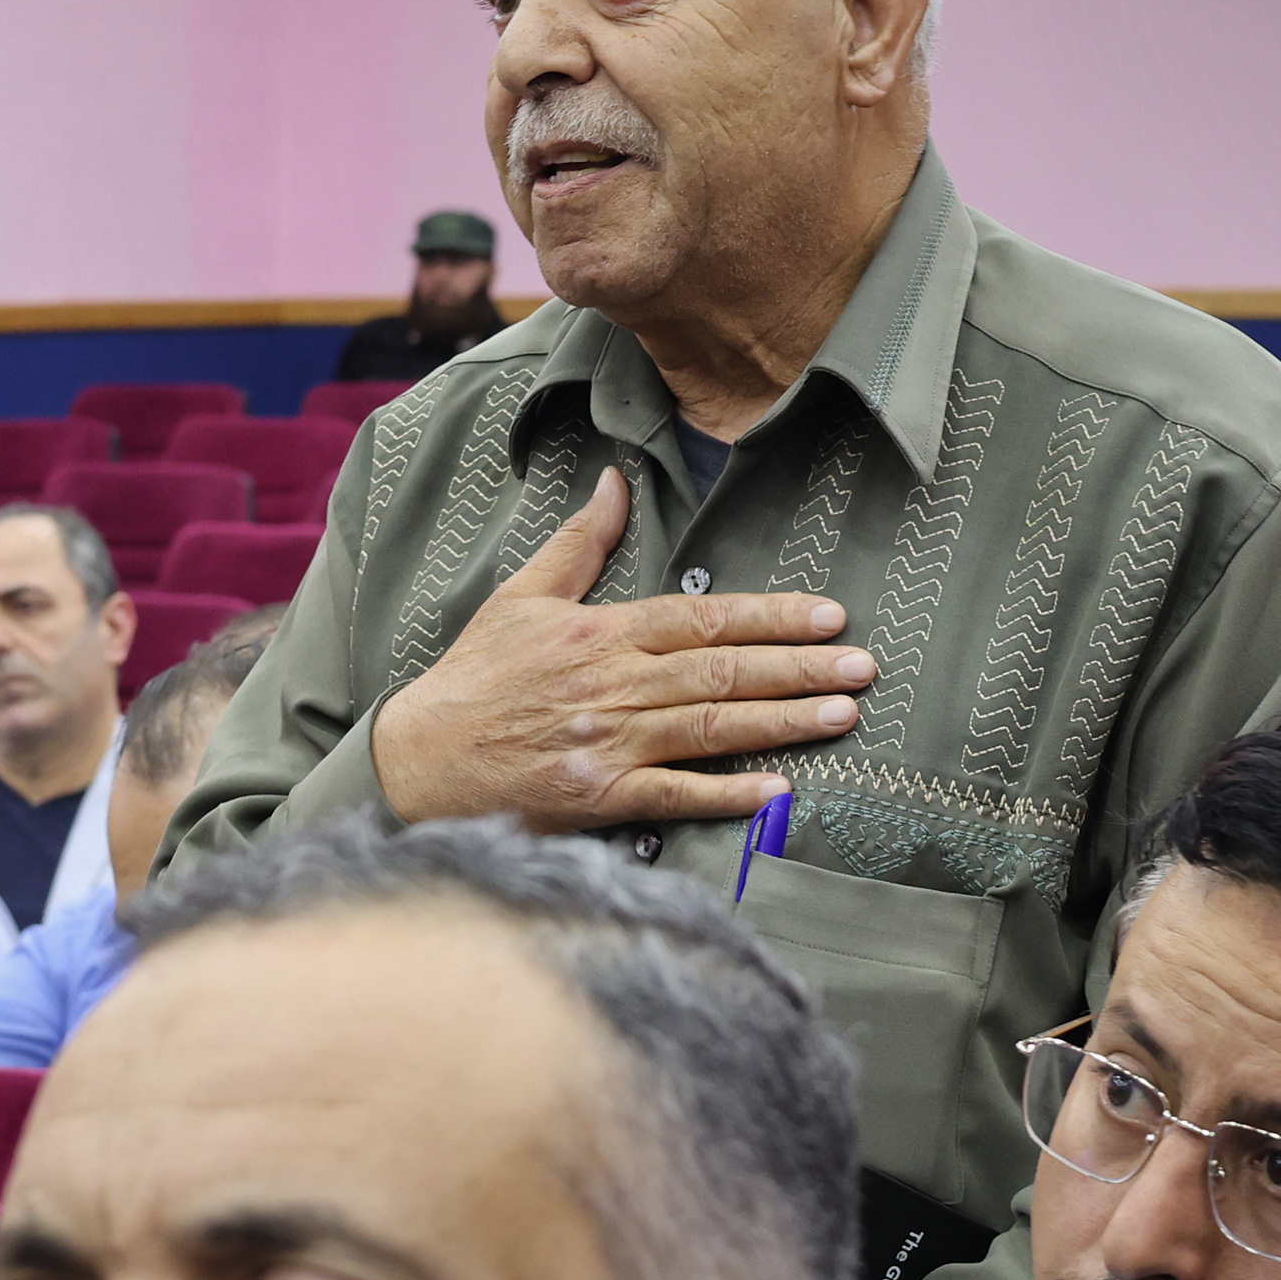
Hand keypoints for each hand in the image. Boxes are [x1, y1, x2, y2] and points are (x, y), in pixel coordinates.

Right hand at [372, 469, 872, 831]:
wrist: (417, 761)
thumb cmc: (473, 679)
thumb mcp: (520, 596)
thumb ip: (580, 542)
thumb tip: (616, 482)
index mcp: (600, 632)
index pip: (703, 618)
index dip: (771, 617)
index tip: (829, 616)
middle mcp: (611, 684)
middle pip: (722, 670)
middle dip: (800, 668)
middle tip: (863, 668)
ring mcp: (607, 743)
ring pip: (711, 727)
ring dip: (782, 722)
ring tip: (842, 717)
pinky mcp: (598, 797)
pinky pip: (674, 795)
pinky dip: (726, 794)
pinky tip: (776, 791)